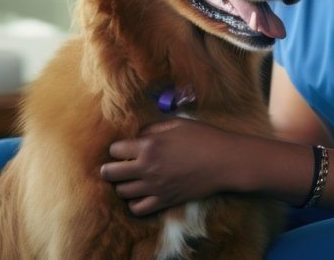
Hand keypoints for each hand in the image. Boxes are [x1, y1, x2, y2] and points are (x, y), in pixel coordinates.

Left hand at [100, 118, 240, 216]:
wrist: (224, 161)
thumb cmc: (204, 137)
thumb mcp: (177, 124)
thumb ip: (153, 128)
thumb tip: (137, 134)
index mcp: (149, 145)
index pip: (115, 150)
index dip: (117, 148)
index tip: (123, 148)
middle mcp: (147, 168)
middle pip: (111, 173)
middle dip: (109, 169)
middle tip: (114, 166)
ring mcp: (155, 187)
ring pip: (122, 192)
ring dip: (122, 185)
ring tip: (129, 179)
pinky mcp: (165, 200)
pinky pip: (138, 209)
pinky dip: (134, 203)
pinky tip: (140, 194)